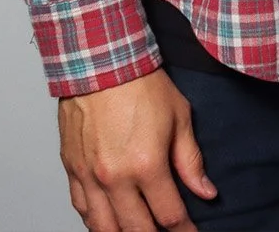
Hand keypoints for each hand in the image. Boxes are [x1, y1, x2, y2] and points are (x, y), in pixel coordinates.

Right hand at [57, 68, 214, 231]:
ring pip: (103, 227)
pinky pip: (81, 208)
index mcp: (146, 165)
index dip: (183, 231)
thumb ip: (191, 161)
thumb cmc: (142, 85)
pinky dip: (96, 221)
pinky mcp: (72, 169)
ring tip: (139, 231)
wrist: (101, 64)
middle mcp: (114, 177)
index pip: (168, 216)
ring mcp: (89, 176)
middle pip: (135, 229)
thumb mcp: (180, 119)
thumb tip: (206, 192)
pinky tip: (108, 222)